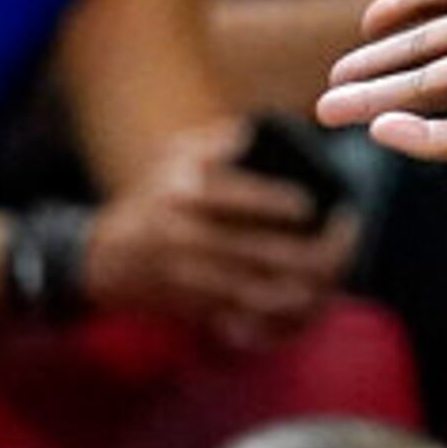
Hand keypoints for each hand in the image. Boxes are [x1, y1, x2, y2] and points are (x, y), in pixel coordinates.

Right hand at [83, 123, 357, 348]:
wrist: (102, 259)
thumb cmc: (153, 195)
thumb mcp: (174, 155)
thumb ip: (222, 140)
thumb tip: (275, 131)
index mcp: (182, 192)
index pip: (241, 198)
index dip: (285, 205)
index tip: (319, 205)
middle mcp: (182, 235)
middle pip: (261, 251)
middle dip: (314, 250)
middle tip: (345, 240)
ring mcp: (186, 276)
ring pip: (259, 291)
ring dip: (305, 287)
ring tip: (335, 273)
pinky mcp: (192, 306)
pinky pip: (246, 316)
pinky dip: (280, 313)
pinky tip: (308, 301)